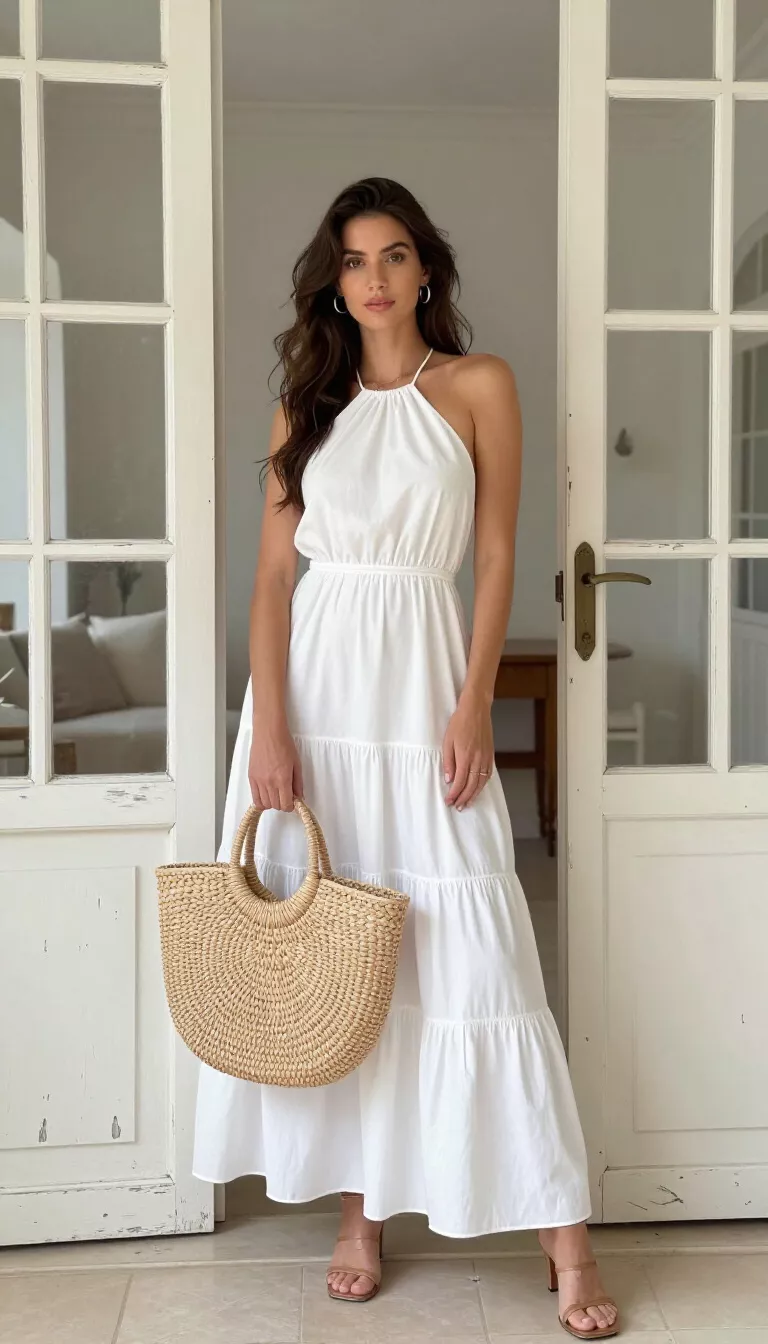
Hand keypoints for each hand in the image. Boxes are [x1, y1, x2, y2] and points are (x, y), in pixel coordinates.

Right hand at [248, 715, 303, 811]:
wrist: (268, 732)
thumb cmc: (284, 744)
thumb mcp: (297, 764)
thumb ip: (298, 783)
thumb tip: (299, 797)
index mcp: (283, 779)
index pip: (286, 805)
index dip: (291, 806)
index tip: (293, 801)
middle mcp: (270, 783)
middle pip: (276, 806)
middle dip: (282, 804)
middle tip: (285, 795)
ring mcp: (259, 781)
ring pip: (264, 804)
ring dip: (272, 803)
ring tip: (276, 794)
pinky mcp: (251, 778)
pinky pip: (254, 798)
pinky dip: (261, 801)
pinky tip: (266, 795)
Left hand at [442, 691, 494, 810]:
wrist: (476, 710)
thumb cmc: (459, 723)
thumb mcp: (447, 741)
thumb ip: (448, 762)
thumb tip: (449, 779)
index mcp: (465, 756)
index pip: (460, 781)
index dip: (454, 794)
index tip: (449, 801)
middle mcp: (477, 759)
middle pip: (472, 785)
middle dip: (464, 798)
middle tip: (457, 807)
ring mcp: (486, 757)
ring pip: (481, 782)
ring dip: (474, 795)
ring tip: (467, 803)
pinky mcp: (491, 755)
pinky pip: (488, 775)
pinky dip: (483, 785)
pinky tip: (478, 789)